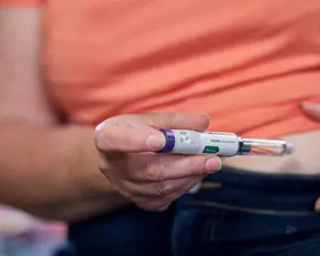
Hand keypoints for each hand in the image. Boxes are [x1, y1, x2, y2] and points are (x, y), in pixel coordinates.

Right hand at [94, 113, 221, 210]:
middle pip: (147, 170)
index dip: (137, 141)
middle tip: (212, 159)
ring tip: (211, 163)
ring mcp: (124, 188)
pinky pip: (165, 198)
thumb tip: (203, 122)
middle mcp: (110, 166)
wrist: (122, 158)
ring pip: (160, 187)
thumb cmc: (136, 132)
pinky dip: (185, 185)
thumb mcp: (149, 119)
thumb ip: (175, 121)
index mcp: (107, 137)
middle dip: (185, 165)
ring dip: (190, 175)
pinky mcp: (139, 201)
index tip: (161, 139)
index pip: (114, 140)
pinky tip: (196, 173)